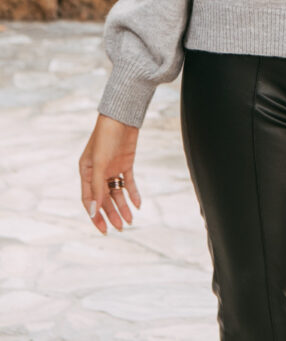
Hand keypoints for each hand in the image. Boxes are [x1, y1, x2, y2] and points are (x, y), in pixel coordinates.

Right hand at [79, 113, 140, 233]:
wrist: (123, 117)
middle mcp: (99, 172)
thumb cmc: (106, 137)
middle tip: (120, 228)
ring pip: (117, 193)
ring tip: (129, 221)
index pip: (89, 199)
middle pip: (104, 199)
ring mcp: (113, 168)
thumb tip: (94, 211)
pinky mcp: (126, 163)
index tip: (103, 229)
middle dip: (111, 214)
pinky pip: (129, 183)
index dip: (95, 215)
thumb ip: (97, 187)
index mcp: (86, 172)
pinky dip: (133, 193)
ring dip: (123, 206)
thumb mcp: (100, 163)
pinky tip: (138, 204)